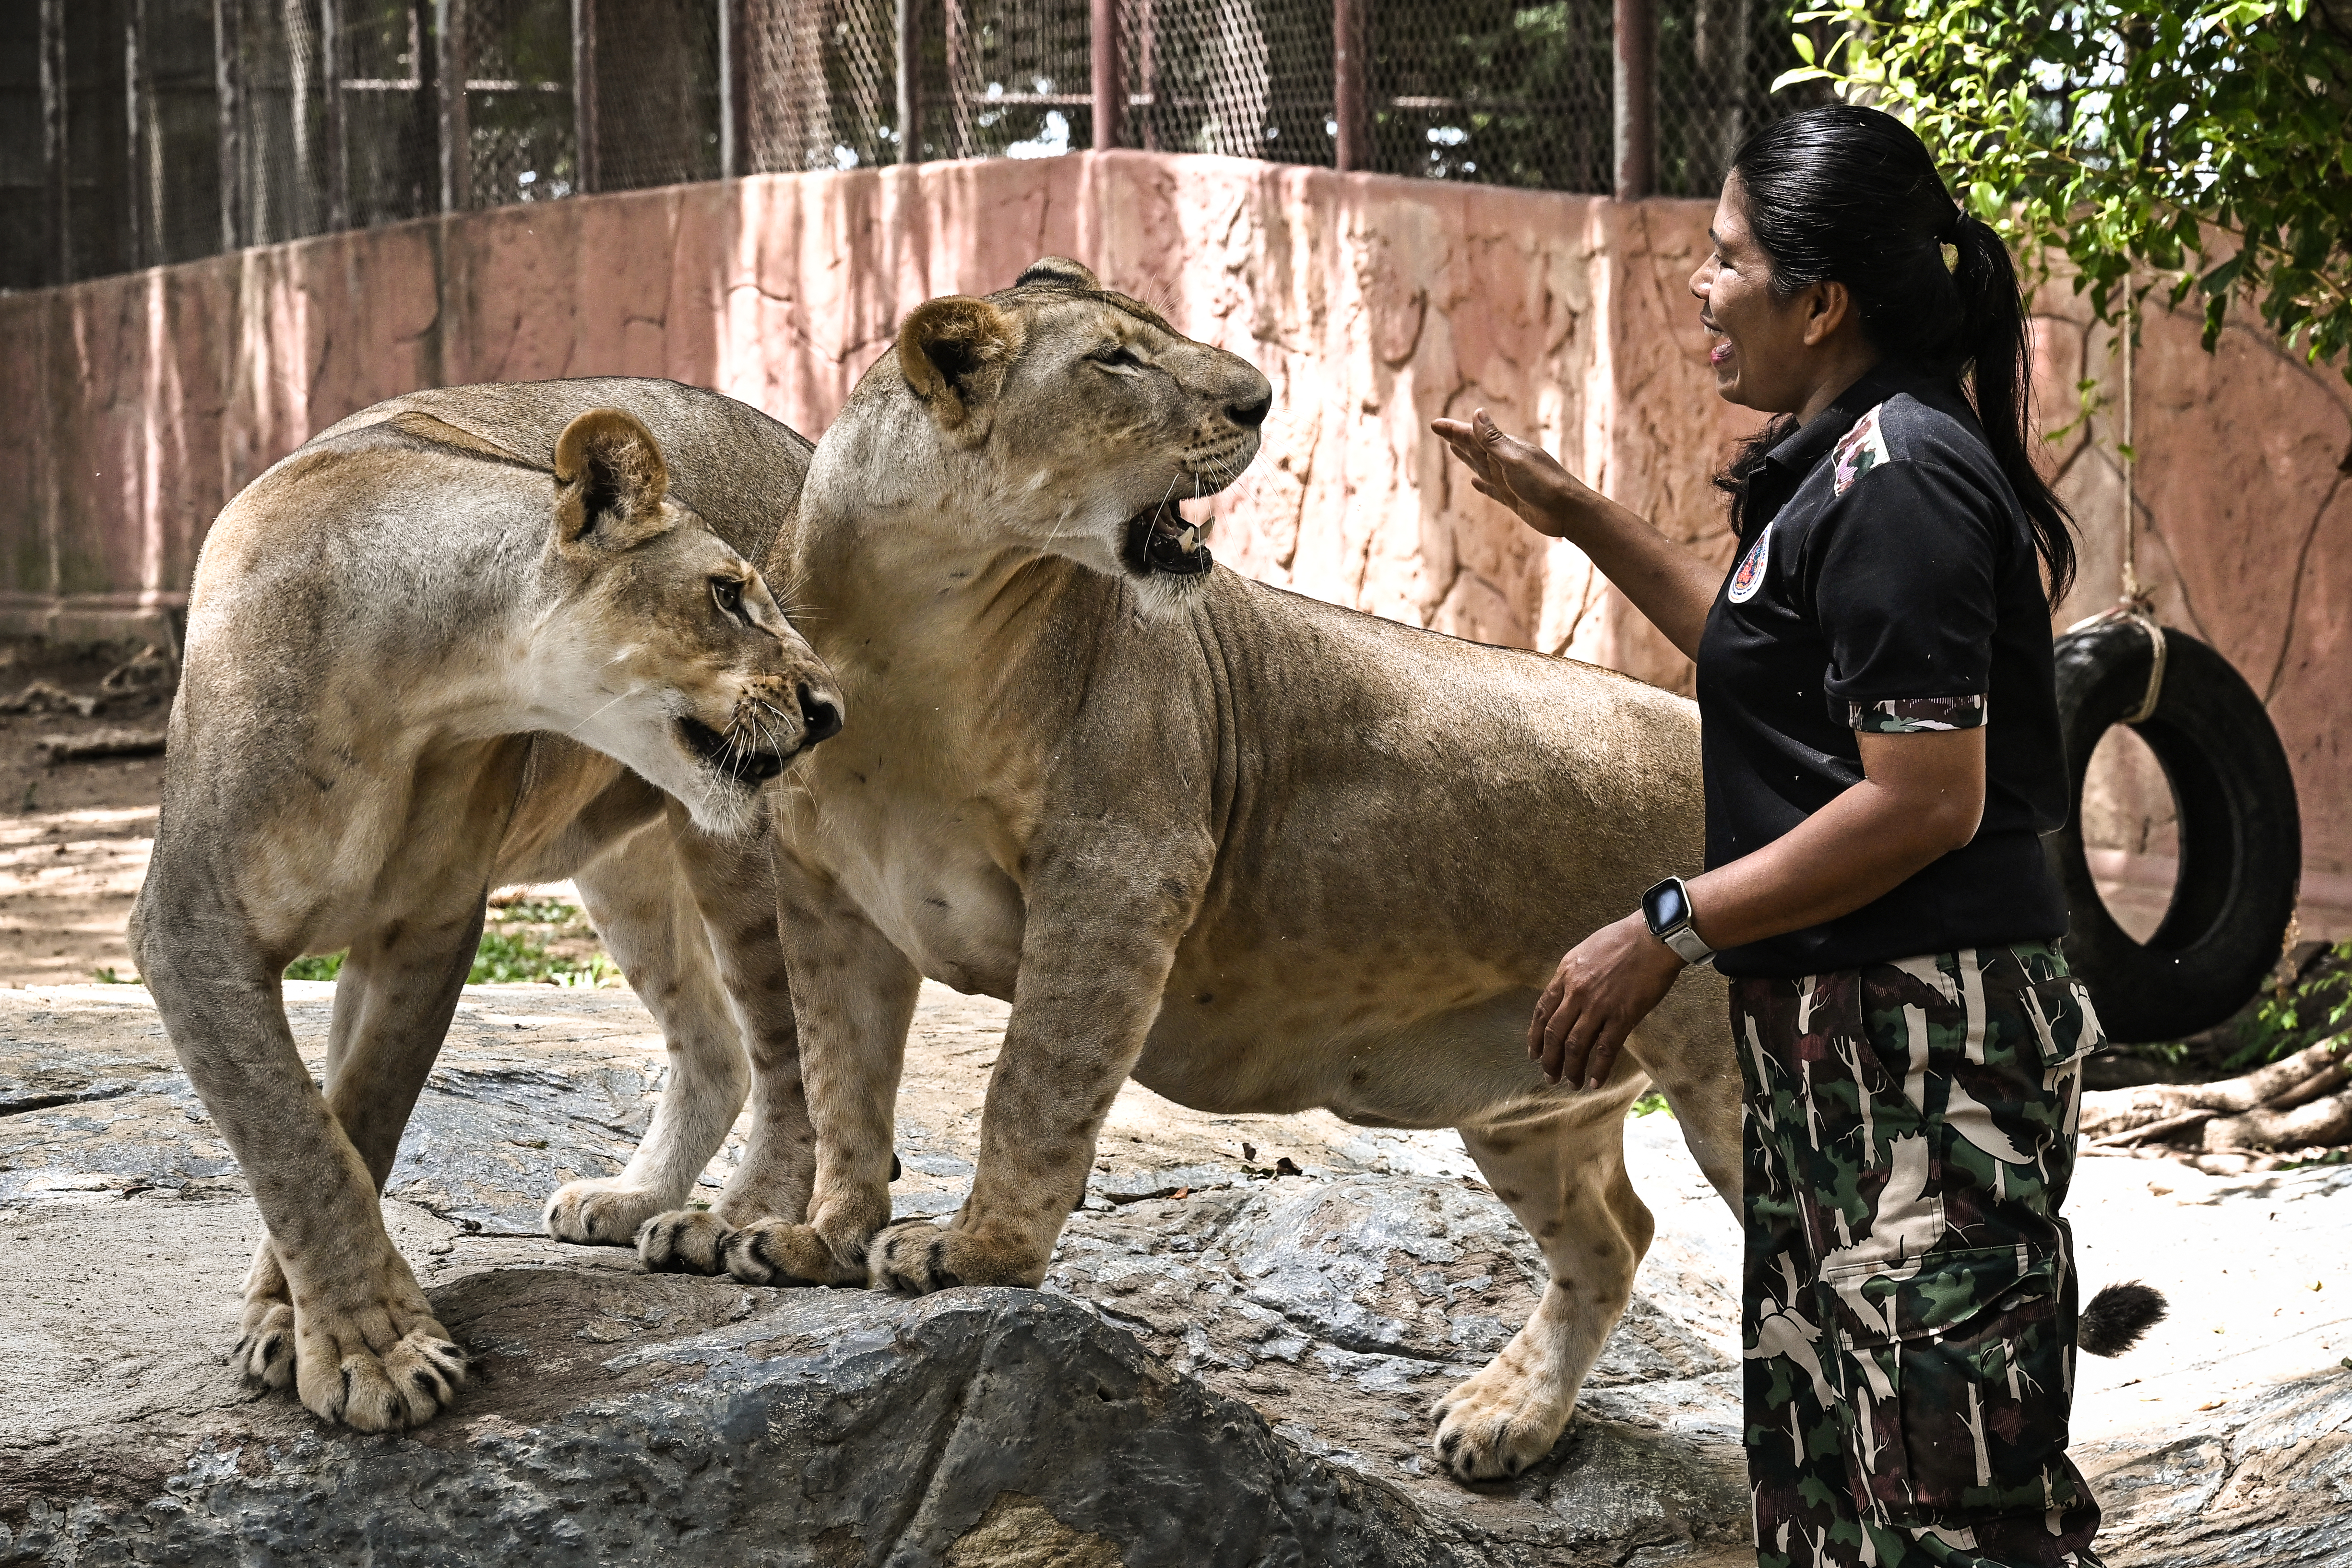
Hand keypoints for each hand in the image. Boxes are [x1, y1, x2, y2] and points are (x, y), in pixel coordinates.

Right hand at [1431, 409, 1597, 538]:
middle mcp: (1506, 462)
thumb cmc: (1544, 483)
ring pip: (1481, 466)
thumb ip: (1493, 439)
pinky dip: (1482, 485)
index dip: (1454, 431)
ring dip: (1468, 457)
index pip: (1474, 436)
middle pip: (1475, 448)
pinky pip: (1491, 489)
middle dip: (1458, 439)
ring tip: (1454, 449)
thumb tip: (1477, 413)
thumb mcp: (1514, 459)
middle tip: (1441, 430)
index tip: (1435, 424)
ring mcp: (1510, 480)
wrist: (1568, 511)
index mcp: (1506, 449)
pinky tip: (1475, 483)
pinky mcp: (1513, 498)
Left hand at [1529, 912, 1686, 1088]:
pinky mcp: (1622, 1016)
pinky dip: (1598, 1069)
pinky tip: (1596, 1083)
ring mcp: (1598, 1006)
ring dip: (1570, 1068)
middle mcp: (1576, 992)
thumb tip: (1567, 994)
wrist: (1654, 936)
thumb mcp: (1586, 951)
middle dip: (1549, 1059)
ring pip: (1576, 1045)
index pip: (1542, 1011)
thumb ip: (1573, 974)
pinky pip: (1605, 1049)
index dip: (1535, 1035)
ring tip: (1570, 1083)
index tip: (1533, 1052)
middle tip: (1548, 1076)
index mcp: (1566, 974)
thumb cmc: (1624, 939)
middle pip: (1554, 1033)